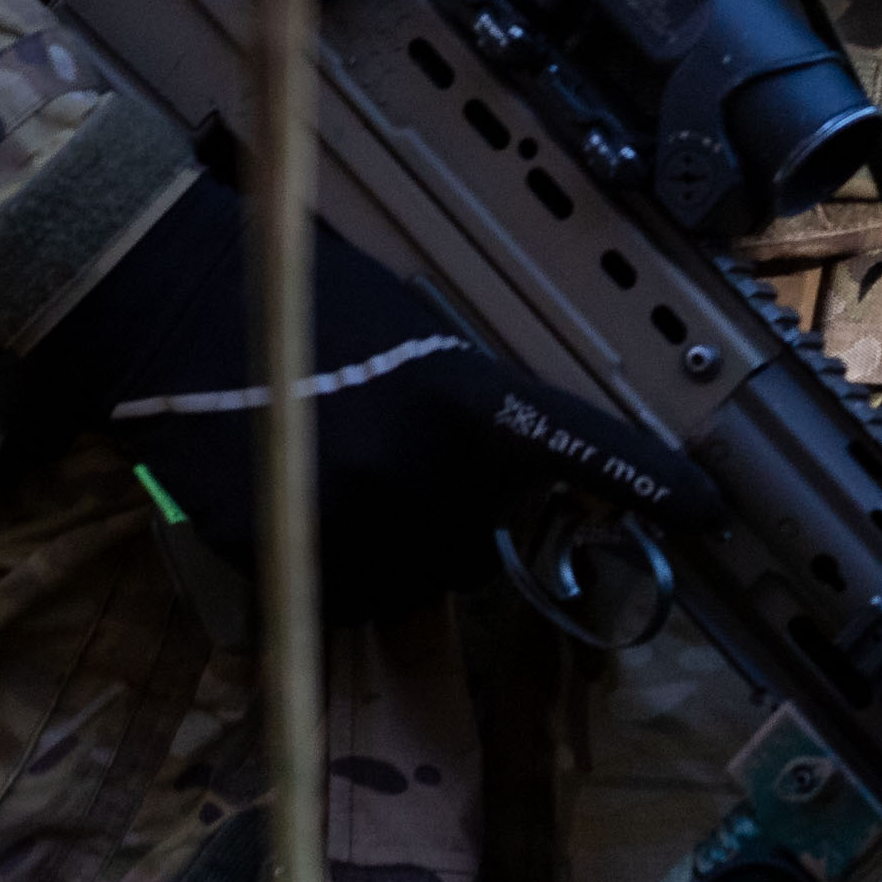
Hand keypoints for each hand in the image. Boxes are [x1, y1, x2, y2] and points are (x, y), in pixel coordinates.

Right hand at [30, 178, 702, 625]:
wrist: (171, 301)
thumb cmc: (297, 294)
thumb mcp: (405, 331)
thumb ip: (462, 403)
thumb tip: (506, 469)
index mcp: (452, 393)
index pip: (571, 444)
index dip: (645, 481)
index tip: (710, 511)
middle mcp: (413, 467)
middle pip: (473, 539)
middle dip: (451, 511)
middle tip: (392, 450)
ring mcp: (344, 519)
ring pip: (405, 576)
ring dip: (389, 543)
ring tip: (332, 465)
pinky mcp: (280, 556)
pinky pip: (335, 588)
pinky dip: (327, 559)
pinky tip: (293, 491)